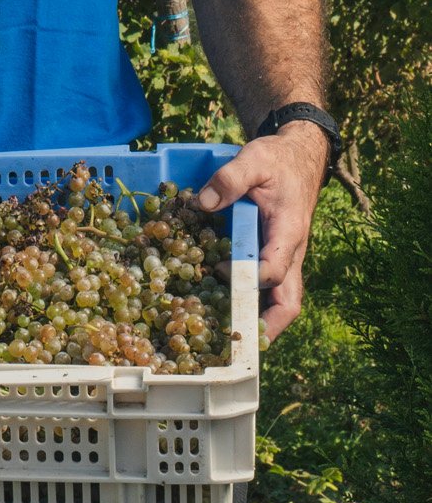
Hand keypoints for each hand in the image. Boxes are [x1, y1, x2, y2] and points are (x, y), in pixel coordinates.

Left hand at [195, 125, 329, 342]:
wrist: (300, 157)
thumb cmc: (278, 161)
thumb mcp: (254, 159)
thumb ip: (230, 179)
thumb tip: (201, 204)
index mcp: (288, 232)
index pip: (275, 268)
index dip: (251, 278)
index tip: (222, 272)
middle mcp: (291, 252)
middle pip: (289, 301)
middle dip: (268, 327)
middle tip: (239, 345)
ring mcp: (285, 257)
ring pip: (282, 300)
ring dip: (259, 320)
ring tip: (226, 339)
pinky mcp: (275, 256)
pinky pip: (269, 287)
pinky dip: (252, 301)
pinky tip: (222, 308)